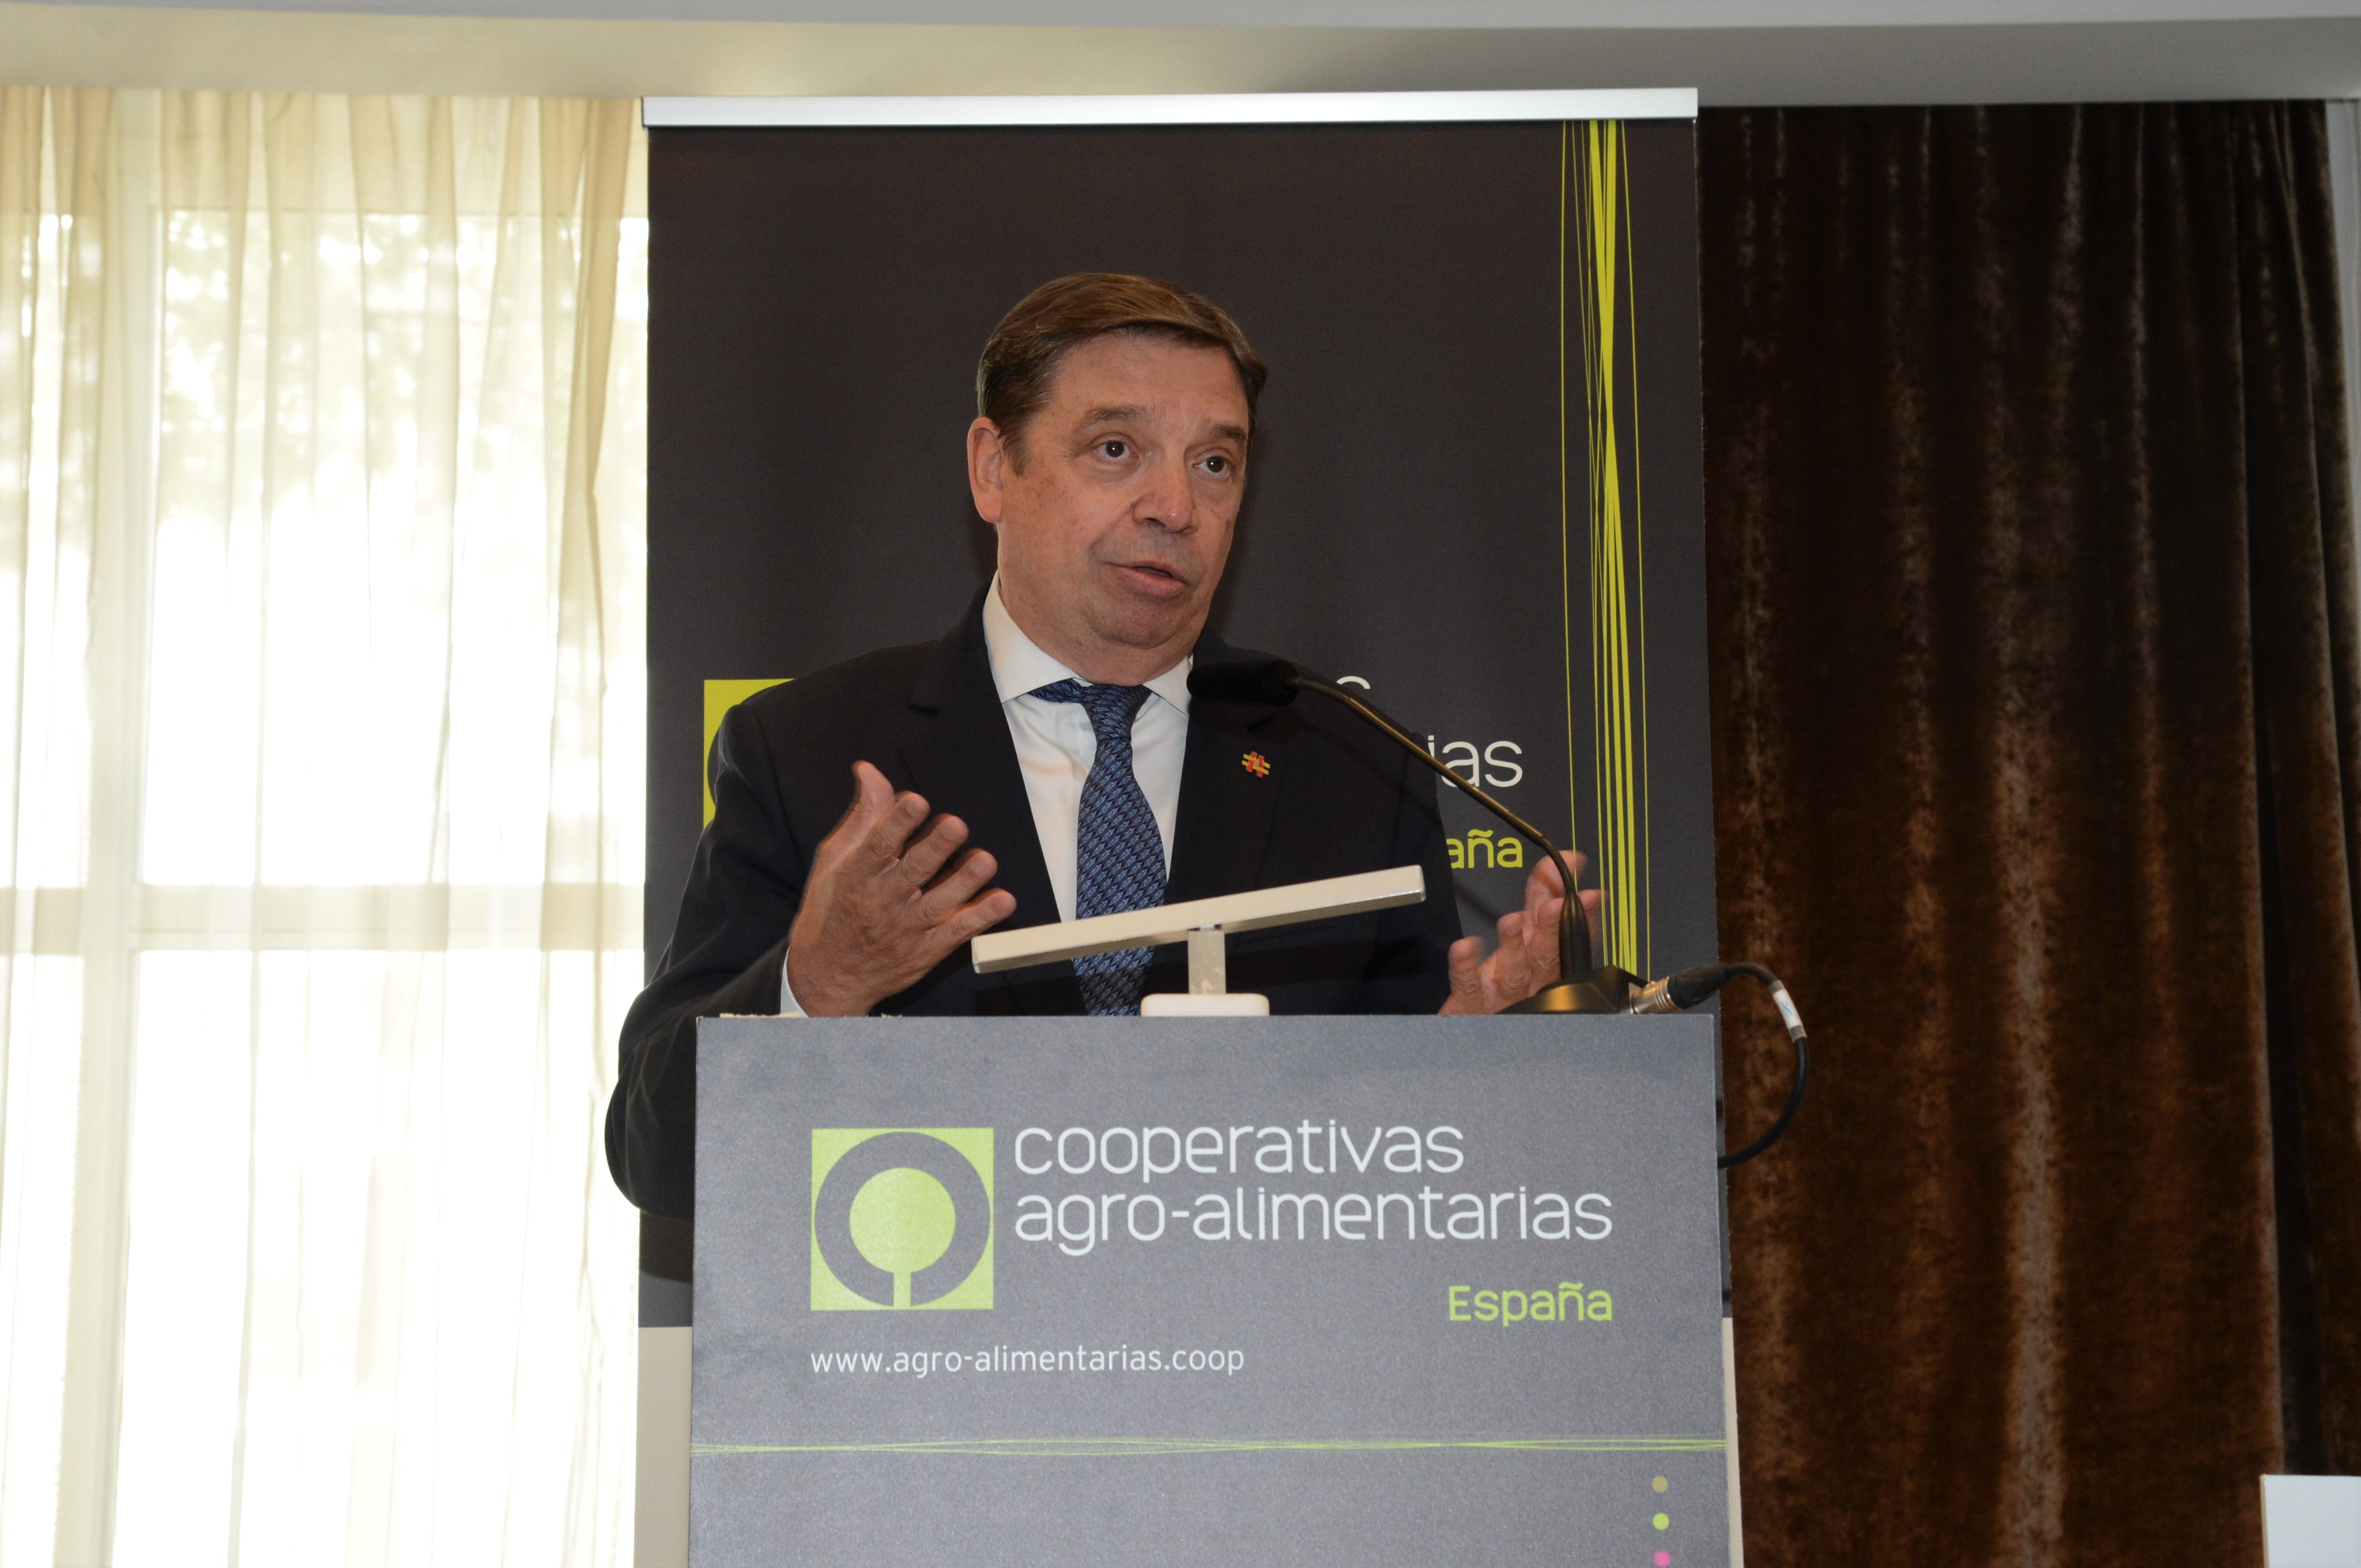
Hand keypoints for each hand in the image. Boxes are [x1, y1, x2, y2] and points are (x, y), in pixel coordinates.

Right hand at [786, 761, 1016, 1016]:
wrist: (827, 976)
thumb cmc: (832, 908)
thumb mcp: (835, 860)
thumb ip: (862, 816)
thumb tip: (871, 772)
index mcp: (857, 875)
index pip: (877, 845)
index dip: (897, 822)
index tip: (915, 800)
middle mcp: (881, 901)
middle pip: (912, 872)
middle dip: (935, 848)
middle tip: (956, 825)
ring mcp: (905, 929)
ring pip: (938, 904)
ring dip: (963, 882)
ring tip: (984, 861)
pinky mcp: (924, 951)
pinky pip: (956, 934)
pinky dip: (981, 918)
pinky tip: (1002, 901)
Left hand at [1439, 851, 1604, 1014]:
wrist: (1475, 1036)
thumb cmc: (1505, 990)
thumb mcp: (1526, 940)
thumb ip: (1540, 902)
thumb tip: (1555, 867)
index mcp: (1544, 960)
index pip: (1565, 930)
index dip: (1576, 907)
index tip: (1585, 888)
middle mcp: (1529, 978)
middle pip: (1545, 953)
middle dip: (1552, 927)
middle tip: (1556, 906)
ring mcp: (1501, 995)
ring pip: (1513, 971)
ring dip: (1513, 945)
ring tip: (1512, 921)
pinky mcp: (1472, 1007)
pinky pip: (1469, 987)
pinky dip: (1466, 967)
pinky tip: (1464, 948)